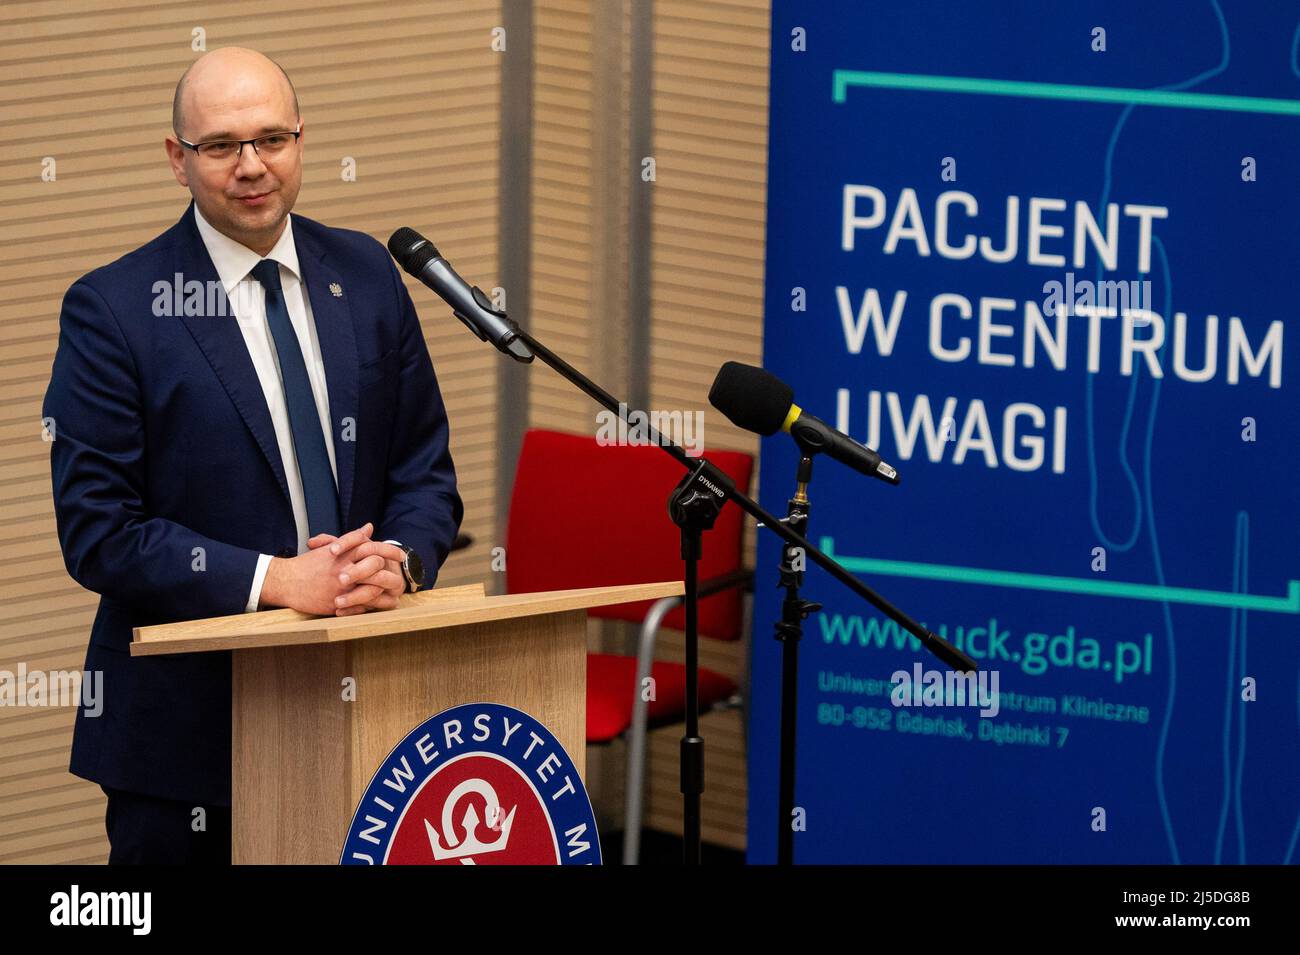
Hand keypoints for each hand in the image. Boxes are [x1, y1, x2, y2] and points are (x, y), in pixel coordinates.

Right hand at [259, 523, 399, 615]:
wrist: (285, 581)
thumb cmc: (307, 564)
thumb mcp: (330, 549)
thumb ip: (352, 539)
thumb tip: (369, 528)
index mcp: (343, 554)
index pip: (371, 547)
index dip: (389, 550)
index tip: (400, 554)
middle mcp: (343, 568)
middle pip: (375, 564)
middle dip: (390, 569)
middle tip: (401, 571)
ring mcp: (340, 587)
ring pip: (371, 587)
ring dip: (385, 589)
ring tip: (394, 590)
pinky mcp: (336, 603)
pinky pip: (361, 605)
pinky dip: (373, 604)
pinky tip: (381, 603)